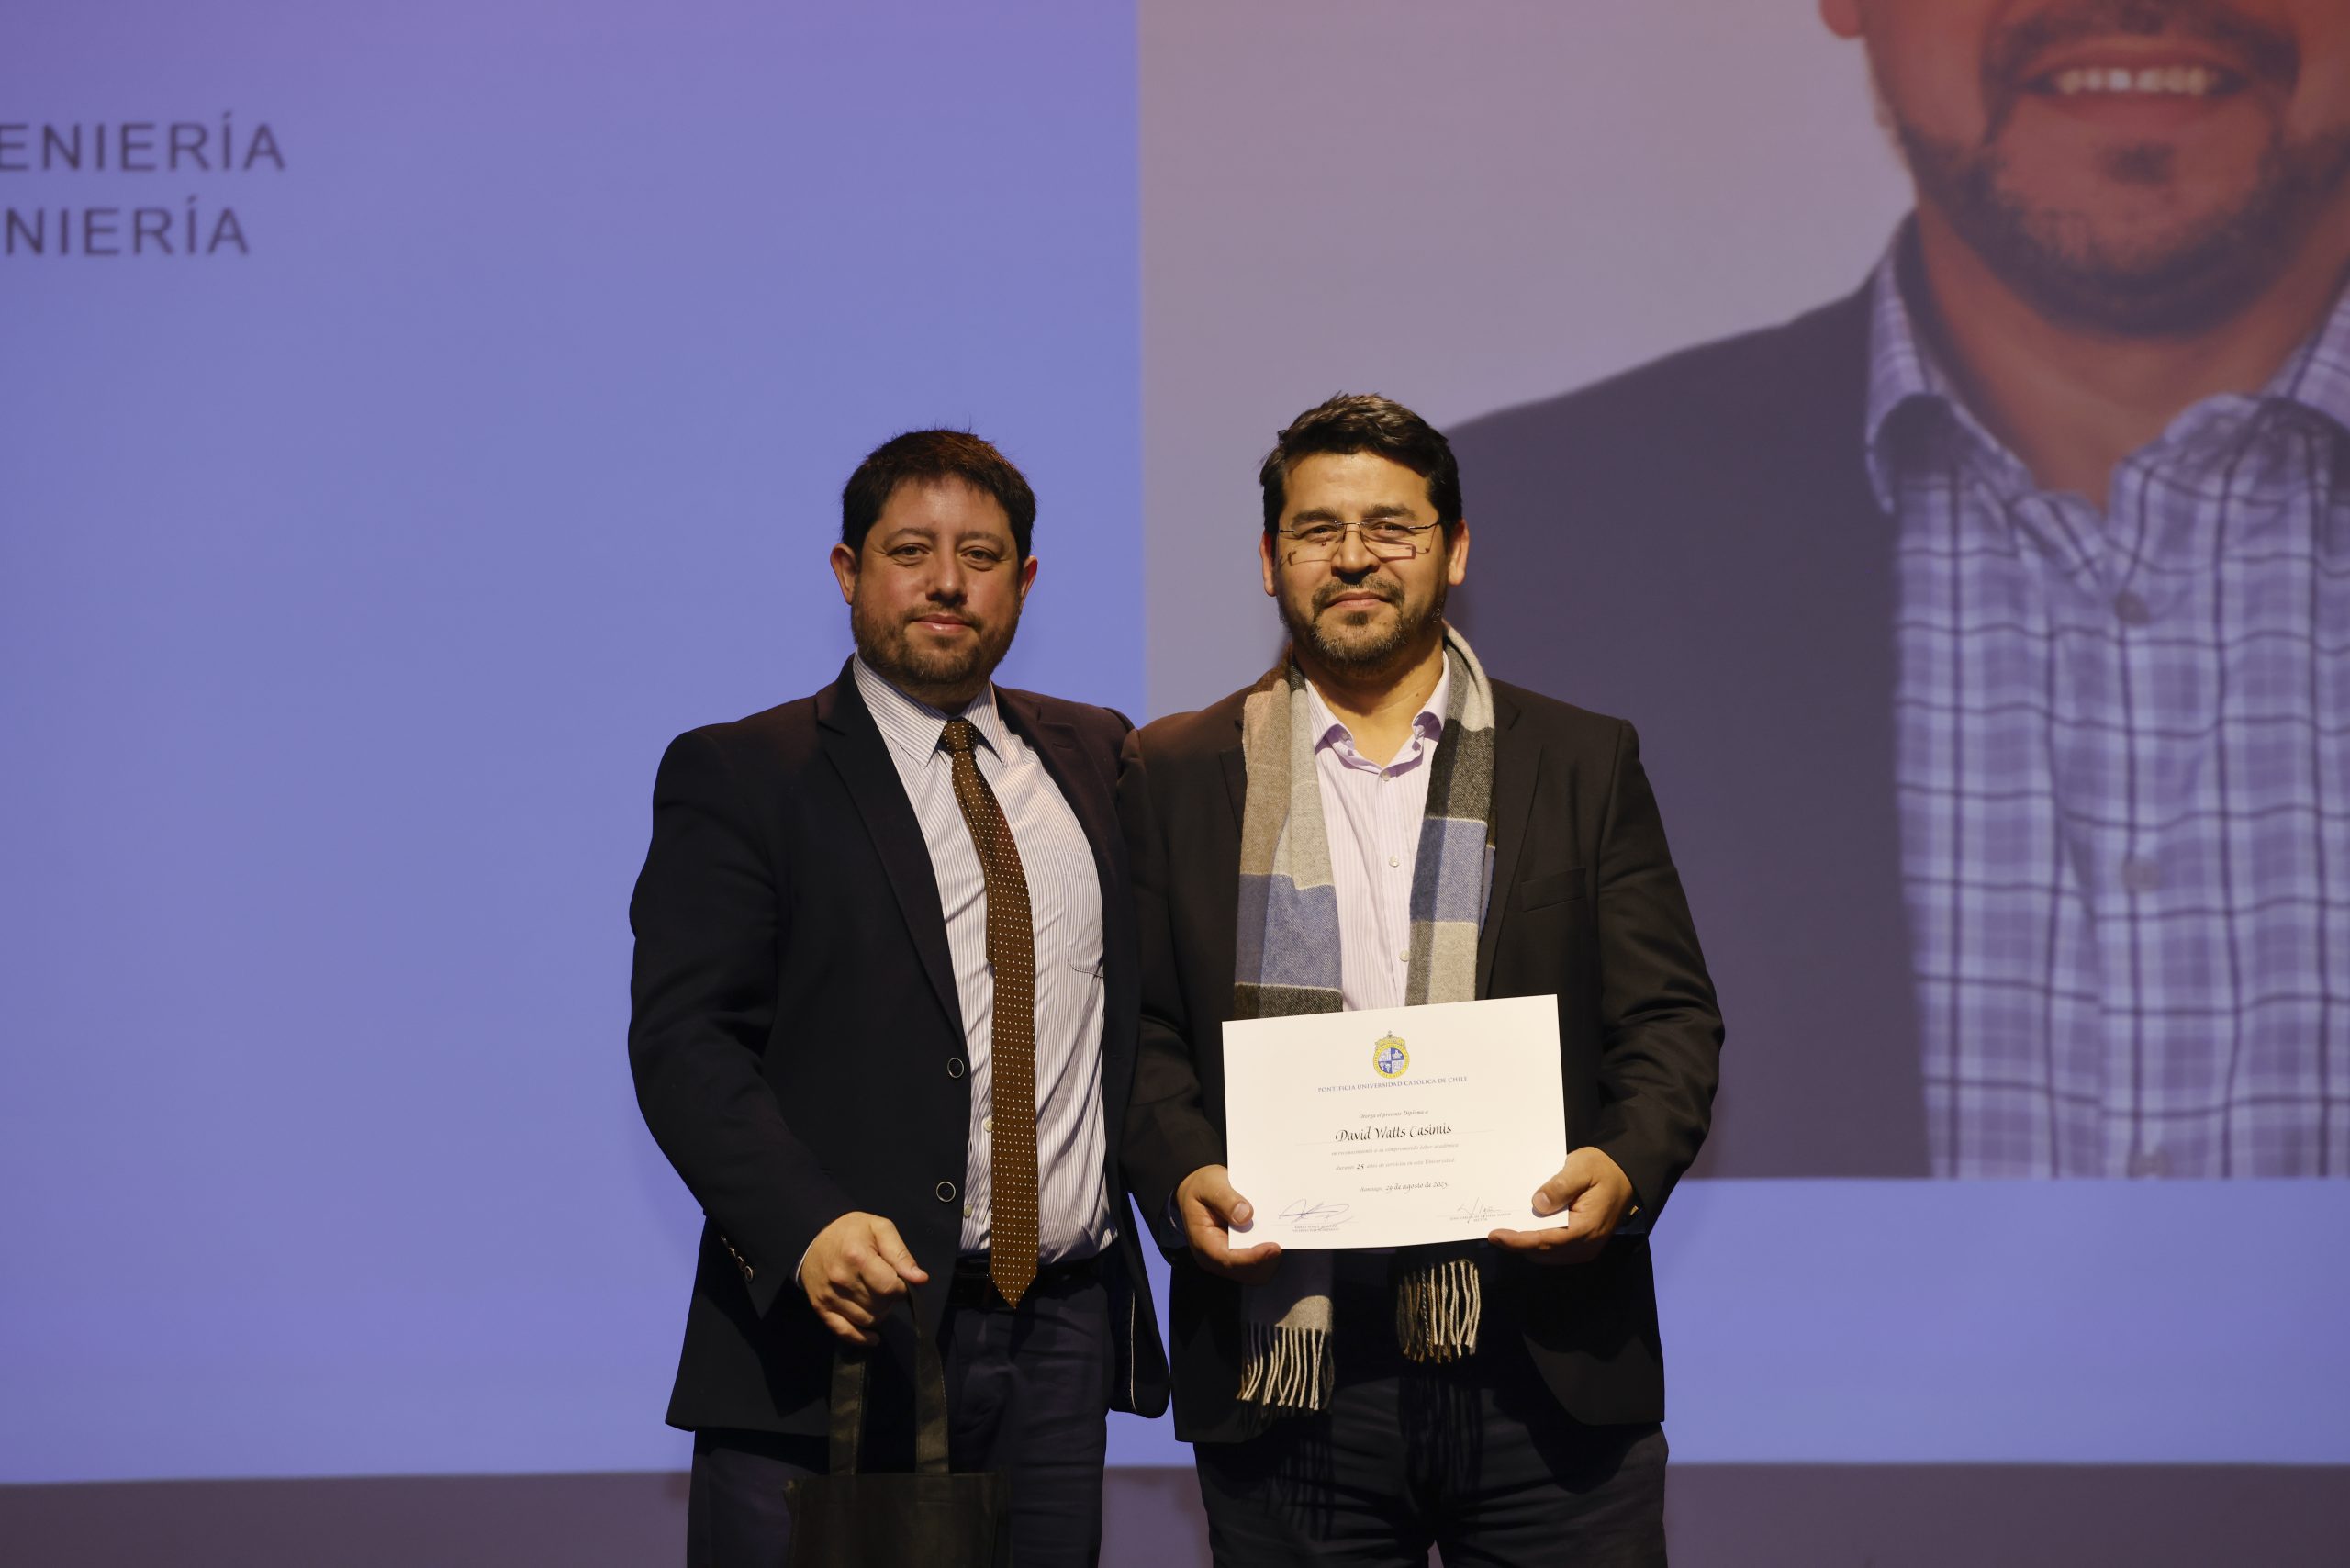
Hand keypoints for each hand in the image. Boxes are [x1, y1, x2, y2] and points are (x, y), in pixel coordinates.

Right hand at [801, 1211, 928, 1344]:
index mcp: (858, 1257)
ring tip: (877, 1298)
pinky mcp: (821, 1308)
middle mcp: (842, 1279)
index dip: (902, 1287)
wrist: (812, 1236)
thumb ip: (900, 1254)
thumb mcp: (879, 1229)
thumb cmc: (850, 1231)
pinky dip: (861, 1338)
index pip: (890, 1287)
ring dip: (879, 1313)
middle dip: (890, 1299)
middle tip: (886, 1285)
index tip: (900, 1280)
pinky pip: (844, 1331)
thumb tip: (920, 1279)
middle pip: (880, 1305)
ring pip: (867, 1320)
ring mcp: (830, 1296)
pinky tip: (873, 1337)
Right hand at [1175, 1165, 1282, 1283]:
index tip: (1274, 1247)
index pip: (1228, 1259)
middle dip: (1266, 1259)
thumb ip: (1225, 1199)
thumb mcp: (1209, 1185)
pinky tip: (1275, 1235)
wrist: (1199, 1189)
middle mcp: (1215, 1258)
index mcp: (1203, 1243)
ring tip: (1279, 1234)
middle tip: (1282, 1236)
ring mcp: (1228, 1260)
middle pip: (1246, 1272)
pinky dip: (1270, 1254)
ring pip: (1256, 1272)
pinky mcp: (1240, 1257)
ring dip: (1271, 1257)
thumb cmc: (1202, 1186)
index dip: (1253, 1257)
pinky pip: (1259, 1265)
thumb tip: (1246, 1216)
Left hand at [1488, 1146, 1634, 1264]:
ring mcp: (1585, 1248)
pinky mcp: (1582, 1245)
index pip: (1546, 1242)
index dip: (1518, 1241)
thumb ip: (1560, 1186)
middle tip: (1495, 1231)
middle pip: (1543, 1253)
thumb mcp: (1581, 1168)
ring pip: (1546, 1255)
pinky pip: (1554, 1250)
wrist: (1626, 1175)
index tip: (1495, 1235)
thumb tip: (1537, 1203)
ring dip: (1526, 1245)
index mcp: (1586, 1228)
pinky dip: (1537, 1243)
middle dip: (1518, 1244)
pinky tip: (1525, 1228)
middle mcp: (1586, 1246)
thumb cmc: (1603, 1169)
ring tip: (1506, 1230)